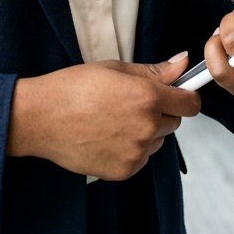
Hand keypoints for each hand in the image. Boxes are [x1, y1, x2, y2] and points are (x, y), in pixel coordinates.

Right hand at [6, 55, 200, 179]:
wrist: (42, 117)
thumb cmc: (73, 87)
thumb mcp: (114, 68)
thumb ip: (154, 70)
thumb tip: (182, 62)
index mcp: (147, 96)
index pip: (190, 103)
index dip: (186, 95)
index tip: (178, 93)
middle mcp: (147, 127)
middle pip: (174, 122)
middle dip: (160, 111)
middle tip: (130, 102)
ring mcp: (136, 152)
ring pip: (157, 141)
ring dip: (146, 131)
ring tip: (114, 119)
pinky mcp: (125, 171)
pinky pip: (141, 158)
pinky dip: (131, 149)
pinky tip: (107, 136)